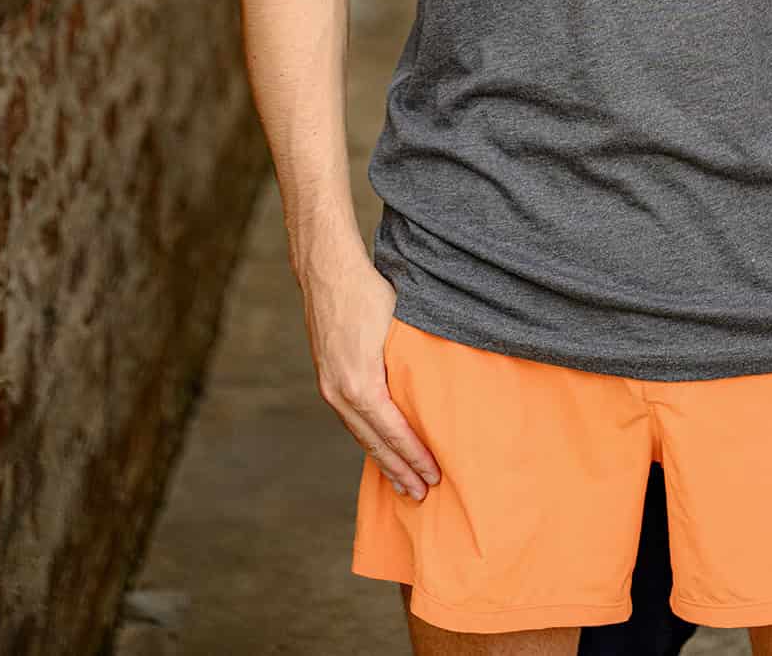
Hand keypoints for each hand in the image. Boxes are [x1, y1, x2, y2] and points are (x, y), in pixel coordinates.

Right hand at [301, 246, 441, 500]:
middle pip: (375, 444)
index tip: (436, 476)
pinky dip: (368, 440)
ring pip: (360, 436)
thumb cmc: (370, 294)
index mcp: (362, 384)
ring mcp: (330, 389)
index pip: (395, 432)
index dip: (416, 456)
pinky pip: (351, 421)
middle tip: (422, 495)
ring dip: (383, 461)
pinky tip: (380, 451)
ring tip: (402, 484)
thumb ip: (415, 362)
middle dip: (400, 471)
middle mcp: (340, 393)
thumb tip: (444, 388)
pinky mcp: (327, 381)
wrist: (328, 274)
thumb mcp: (400, 328)